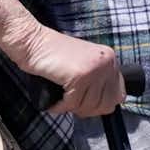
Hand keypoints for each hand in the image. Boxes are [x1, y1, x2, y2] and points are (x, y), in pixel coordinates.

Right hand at [6, 25, 122, 117]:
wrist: (31, 40)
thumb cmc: (51, 54)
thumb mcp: (82, 64)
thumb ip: (97, 80)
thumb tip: (105, 107)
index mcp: (109, 59)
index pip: (118, 95)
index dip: (100, 104)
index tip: (84, 102)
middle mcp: (106, 62)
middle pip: (105, 104)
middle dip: (86, 109)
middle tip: (70, 103)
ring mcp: (94, 68)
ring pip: (88, 106)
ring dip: (71, 107)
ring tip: (60, 100)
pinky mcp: (79, 75)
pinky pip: (73, 103)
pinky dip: (61, 106)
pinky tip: (55, 101)